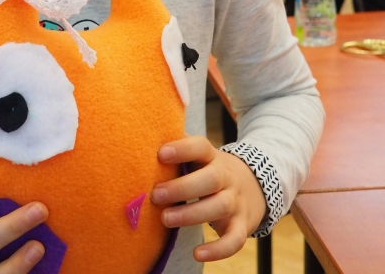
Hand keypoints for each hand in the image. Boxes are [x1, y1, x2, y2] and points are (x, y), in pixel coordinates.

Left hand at [150, 136, 265, 261]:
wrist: (254, 185)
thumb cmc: (209, 169)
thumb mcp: (200, 157)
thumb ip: (177, 151)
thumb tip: (143, 143)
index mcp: (212, 157)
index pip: (200, 147)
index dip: (182, 149)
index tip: (160, 154)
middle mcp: (226, 177)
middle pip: (211, 178)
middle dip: (183, 187)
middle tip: (156, 195)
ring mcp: (236, 201)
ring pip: (219, 206)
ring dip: (191, 214)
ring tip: (165, 219)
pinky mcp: (241, 225)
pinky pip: (235, 240)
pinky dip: (218, 249)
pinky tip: (197, 253)